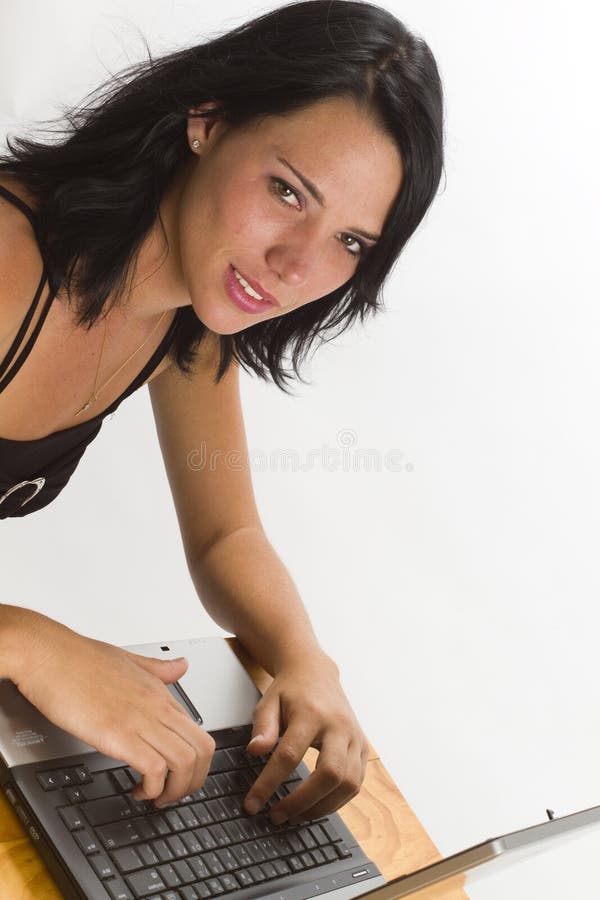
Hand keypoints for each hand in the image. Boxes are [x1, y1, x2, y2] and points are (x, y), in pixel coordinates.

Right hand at [14, 613, 213, 806]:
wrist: (48, 654)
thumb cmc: (79, 658)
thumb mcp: (128, 659)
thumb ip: (158, 667)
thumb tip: (181, 665)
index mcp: (159, 692)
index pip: (198, 732)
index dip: (195, 762)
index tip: (179, 775)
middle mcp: (156, 706)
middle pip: (202, 750)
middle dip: (194, 781)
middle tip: (175, 793)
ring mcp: (139, 720)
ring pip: (185, 762)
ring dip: (176, 790)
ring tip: (156, 797)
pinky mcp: (117, 734)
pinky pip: (154, 768)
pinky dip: (152, 788)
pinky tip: (137, 790)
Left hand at [242, 651, 368, 823]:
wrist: (316, 672)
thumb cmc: (290, 690)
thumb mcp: (268, 701)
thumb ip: (262, 727)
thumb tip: (254, 752)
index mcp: (311, 713)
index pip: (290, 755)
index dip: (269, 784)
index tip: (253, 804)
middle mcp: (338, 725)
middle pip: (330, 774)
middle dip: (302, 802)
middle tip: (277, 816)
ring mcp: (355, 737)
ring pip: (348, 783)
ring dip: (321, 807)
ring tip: (295, 816)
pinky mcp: (362, 747)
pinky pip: (356, 783)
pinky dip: (337, 801)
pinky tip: (316, 806)